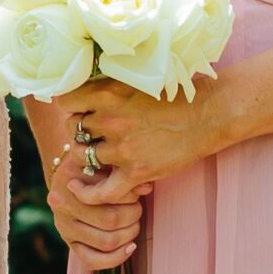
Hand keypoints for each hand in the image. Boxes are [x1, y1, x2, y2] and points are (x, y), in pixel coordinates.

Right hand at [23, 99, 143, 264]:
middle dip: (133, 215)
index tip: (137, 191)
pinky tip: (130, 247)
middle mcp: (62, 205)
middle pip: (110, 220)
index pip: (108, 194)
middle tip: (137, 208)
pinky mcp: (69, 243)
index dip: (130, 195)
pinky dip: (115, 258)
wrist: (71, 175)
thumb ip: (124, 171)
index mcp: (69, 179)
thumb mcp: (106, 162)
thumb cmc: (94, 165)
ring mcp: (64, 226)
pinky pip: (91, 261)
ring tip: (134, 223)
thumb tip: (147, 187)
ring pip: (106, 242)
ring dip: (129, 234)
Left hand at [44, 75, 227, 203]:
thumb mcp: (135, 80)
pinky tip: (77, 187)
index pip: (65, 101)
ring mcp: (123, 149)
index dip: (70, 106)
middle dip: (79, 130)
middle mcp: (111, 120)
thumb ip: (107, 84)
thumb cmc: (173, 94)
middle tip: (92, 131)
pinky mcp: (135, 172)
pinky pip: (101, 191)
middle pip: (72, 129)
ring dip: (86, 155)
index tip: (77, 109)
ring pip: (82, 156)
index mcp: (109, 93)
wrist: (207, 115)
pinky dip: (86, 193)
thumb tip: (79, 86)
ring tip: (95, 152)